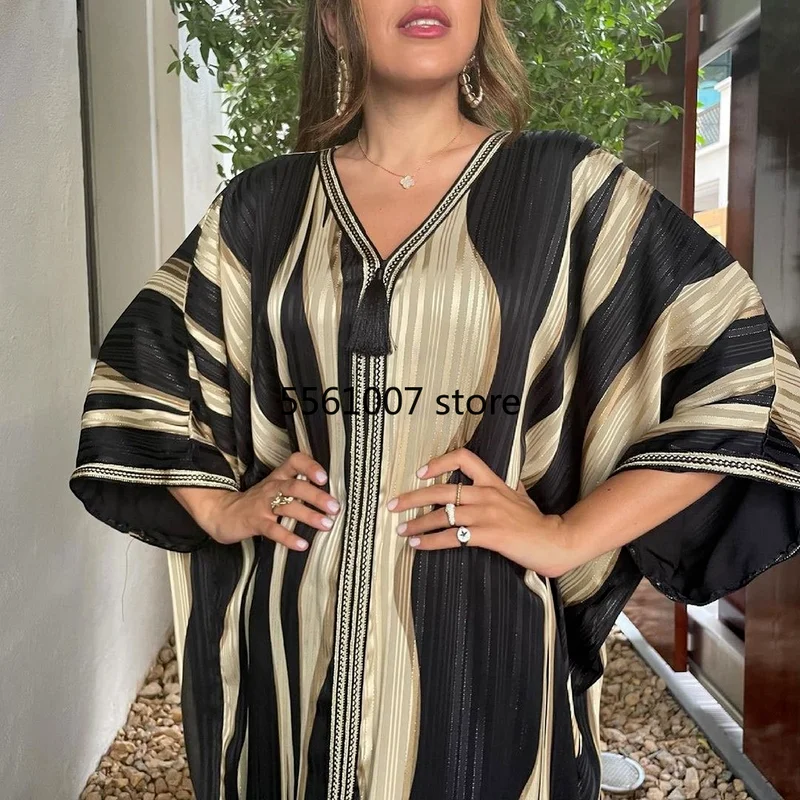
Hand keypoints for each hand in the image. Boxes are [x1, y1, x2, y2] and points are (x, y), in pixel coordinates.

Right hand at [190, 452, 340, 550]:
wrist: (223, 513)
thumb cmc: (257, 501)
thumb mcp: (275, 488)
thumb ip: (298, 487)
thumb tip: (330, 496)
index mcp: (278, 477)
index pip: (295, 461)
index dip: (310, 466)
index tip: (325, 478)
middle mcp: (272, 488)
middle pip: (295, 486)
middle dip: (317, 496)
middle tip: (335, 507)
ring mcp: (263, 505)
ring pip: (287, 507)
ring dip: (309, 516)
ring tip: (326, 525)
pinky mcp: (255, 522)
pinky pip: (273, 529)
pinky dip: (288, 537)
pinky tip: (302, 544)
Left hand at [387, 447, 582, 578]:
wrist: (556, 540)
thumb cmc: (537, 521)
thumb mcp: (520, 496)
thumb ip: (503, 489)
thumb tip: (499, 483)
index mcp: (493, 482)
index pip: (464, 458)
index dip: (439, 462)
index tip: (420, 472)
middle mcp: (486, 494)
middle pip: (442, 490)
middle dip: (412, 498)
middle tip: (392, 505)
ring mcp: (487, 514)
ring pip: (443, 515)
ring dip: (417, 523)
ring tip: (401, 530)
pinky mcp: (489, 535)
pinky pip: (453, 537)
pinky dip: (431, 541)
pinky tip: (418, 545)